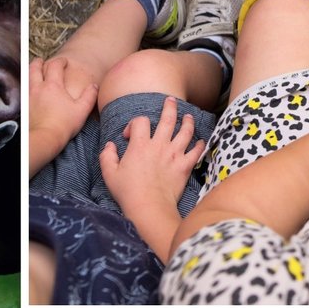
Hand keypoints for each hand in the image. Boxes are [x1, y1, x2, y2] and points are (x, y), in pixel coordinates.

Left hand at [29, 54, 100, 143]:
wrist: (44, 138)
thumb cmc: (64, 124)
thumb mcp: (82, 110)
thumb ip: (89, 95)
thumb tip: (94, 86)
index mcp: (53, 85)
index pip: (55, 65)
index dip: (60, 61)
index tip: (64, 61)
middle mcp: (38, 88)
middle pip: (35, 68)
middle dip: (39, 62)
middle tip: (42, 61)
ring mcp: (28, 97)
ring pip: (26, 78)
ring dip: (30, 72)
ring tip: (33, 72)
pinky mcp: (23, 106)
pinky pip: (23, 91)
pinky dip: (25, 86)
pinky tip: (28, 90)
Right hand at [98, 97, 207, 216]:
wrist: (149, 207)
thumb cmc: (128, 192)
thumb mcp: (110, 173)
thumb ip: (107, 156)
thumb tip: (110, 145)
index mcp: (140, 145)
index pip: (140, 121)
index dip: (134, 124)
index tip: (130, 135)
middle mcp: (159, 145)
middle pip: (167, 119)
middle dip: (169, 107)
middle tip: (171, 101)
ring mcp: (174, 155)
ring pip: (185, 132)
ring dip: (187, 122)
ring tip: (188, 117)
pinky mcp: (184, 166)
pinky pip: (196, 152)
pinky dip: (200, 145)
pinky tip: (201, 142)